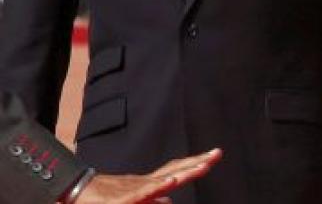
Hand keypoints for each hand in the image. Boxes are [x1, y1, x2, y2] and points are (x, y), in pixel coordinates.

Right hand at [77, 149, 221, 203]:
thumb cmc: (102, 196)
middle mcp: (144, 182)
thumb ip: (151, 199)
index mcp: (148, 183)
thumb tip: (168, 200)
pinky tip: (169, 184)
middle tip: (217, 153)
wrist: (72, 191)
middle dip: (196, 163)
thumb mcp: (132, 198)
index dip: (194, 163)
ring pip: (162, 180)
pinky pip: (140, 194)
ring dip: (182, 173)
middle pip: (174, 170)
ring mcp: (133, 189)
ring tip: (203, 167)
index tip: (214, 155)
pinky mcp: (121, 200)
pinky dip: (155, 189)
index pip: (175, 170)